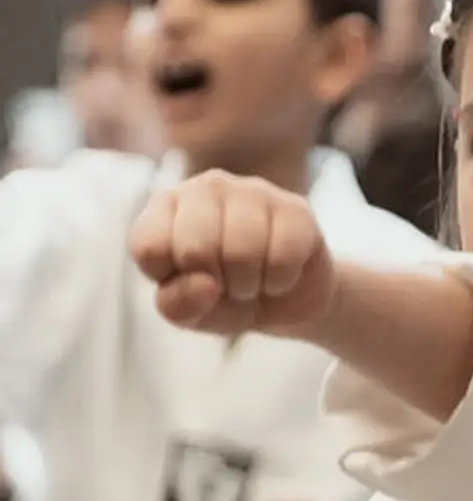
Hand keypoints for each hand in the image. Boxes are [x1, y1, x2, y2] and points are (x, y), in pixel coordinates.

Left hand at [131, 170, 336, 337]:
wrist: (289, 301)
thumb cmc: (228, 298)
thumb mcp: (191, 313)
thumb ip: (177, 305)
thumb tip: (206, 284)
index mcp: (167, 206)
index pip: (149, 246)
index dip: (172, 280)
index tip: (191, 280)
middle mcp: (206, 187)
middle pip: (194, 248)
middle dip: (215, 284)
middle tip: (228, 284)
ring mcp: (253, 192)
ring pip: (241, 251)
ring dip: (250, 284)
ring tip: (253, 281)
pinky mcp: (295, 209)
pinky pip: (282, 255)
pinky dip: (280, 281)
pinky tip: (280, 275)